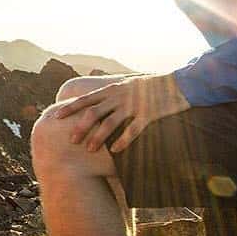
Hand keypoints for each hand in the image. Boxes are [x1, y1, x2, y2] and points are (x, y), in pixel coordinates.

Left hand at [54, 74, 189, 152]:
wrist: (180, 84)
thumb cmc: (152, 88)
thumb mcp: (128, 86)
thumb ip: (113, 94)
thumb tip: (97, 103)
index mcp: (112, 90)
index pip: (86, 99)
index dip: (70, 108)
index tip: (56, 116)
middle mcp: (119, 96)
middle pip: (93, 112)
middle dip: (80, 127)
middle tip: (71, 140)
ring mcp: (133, 105)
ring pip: (110, 122)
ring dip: (98, 137)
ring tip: (89, 149)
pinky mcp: (148, 114)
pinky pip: (132, 130)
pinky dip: (122, 140)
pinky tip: (115, 150)